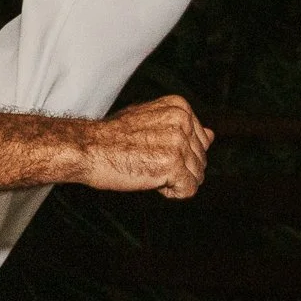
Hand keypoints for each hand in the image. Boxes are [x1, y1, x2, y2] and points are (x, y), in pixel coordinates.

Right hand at [80, 96, 212, 198]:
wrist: (87, 148)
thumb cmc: (113, 137)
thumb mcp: (151, 121)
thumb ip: (183, 128)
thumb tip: (213, 136)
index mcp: (180, 108)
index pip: (200, 143)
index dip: (176, 154)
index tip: (150, 149)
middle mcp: (183, 121)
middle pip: (200, 161)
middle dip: (177, 169)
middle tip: (146, 160)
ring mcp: (179, 142)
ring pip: (196, 177)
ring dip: (172, 181)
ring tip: (147, 168)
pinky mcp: (174, 164)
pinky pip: (188, 191)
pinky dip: (171, 193)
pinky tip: (150, 180)